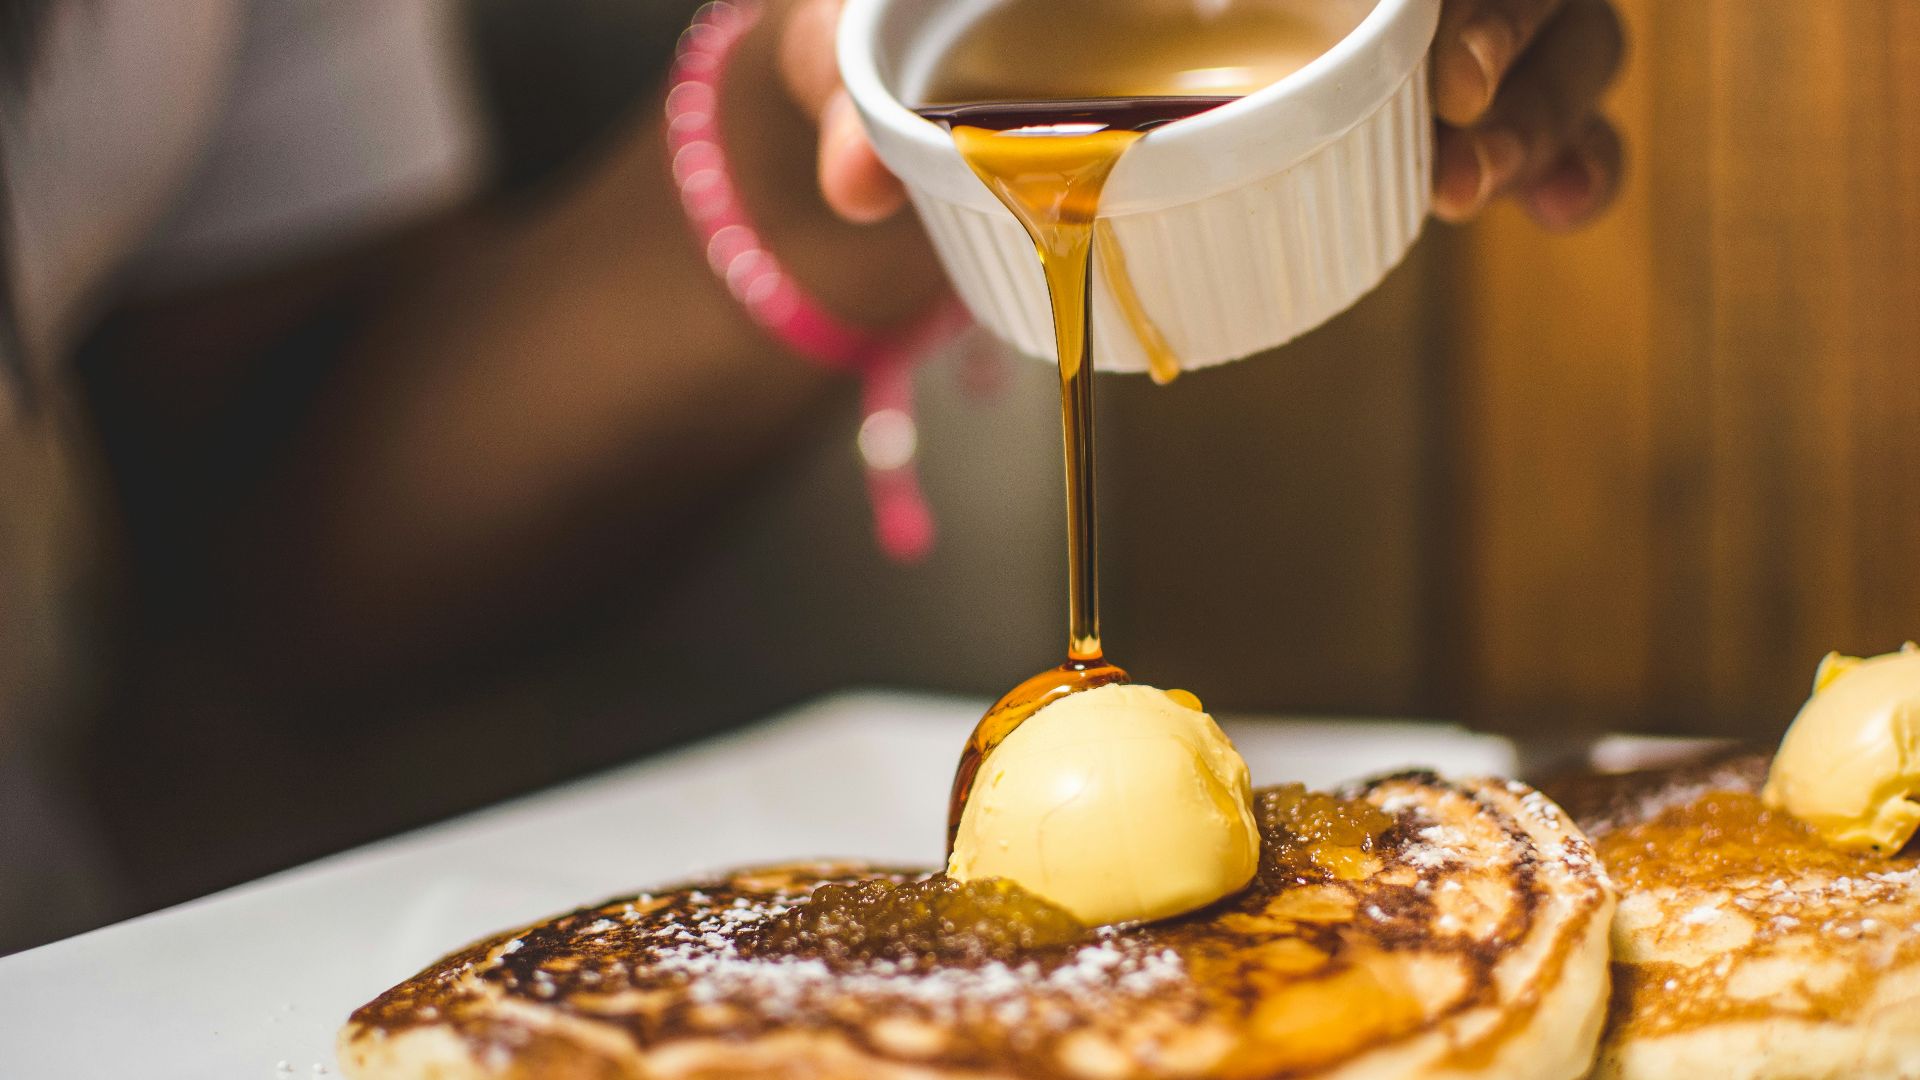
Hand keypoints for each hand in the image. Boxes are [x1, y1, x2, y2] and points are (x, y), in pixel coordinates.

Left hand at [793, 0, 1623, 232]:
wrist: (937, 60)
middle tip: (1459, 125)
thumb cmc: (919, 22)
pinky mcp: (1408, 104)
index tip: (1435, 47)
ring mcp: (1387, 25)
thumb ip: (859, 90)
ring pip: (1554, 27)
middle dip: (1525, 34)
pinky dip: (1568, 156)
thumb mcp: (871, 36)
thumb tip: (854, 181)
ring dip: (1553, 103)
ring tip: (1480, 193)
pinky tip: (1556, 210)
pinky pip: (1531, 113)